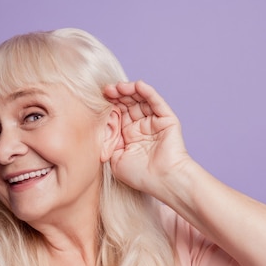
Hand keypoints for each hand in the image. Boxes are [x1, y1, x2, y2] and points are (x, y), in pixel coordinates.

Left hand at [103, 80, 189, 194]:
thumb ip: (108, 143)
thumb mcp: (115, 159)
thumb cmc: (141, 176)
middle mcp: (142, 127)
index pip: (118, 114)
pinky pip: (156, 102)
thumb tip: (98, 127)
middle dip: (117, 96)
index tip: (99, 98)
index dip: (110, 105)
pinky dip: (148, 92)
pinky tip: (137, 85)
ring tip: (119, 87)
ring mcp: (155, 122)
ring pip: (141, 100)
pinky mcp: (167, 120)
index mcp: (129, 136)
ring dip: (130, 91)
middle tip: (107, 90)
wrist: (163, 181)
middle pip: (128, 104)